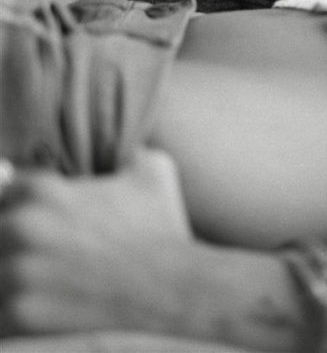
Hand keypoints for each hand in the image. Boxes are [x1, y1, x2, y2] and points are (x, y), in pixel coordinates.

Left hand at [0, 148, 195, 337]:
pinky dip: (11, 313)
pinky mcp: (18, 313)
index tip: (41, 223)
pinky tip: (40, 307)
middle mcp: (22, 226)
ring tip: (42, 281)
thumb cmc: (163, 228)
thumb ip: (124, 150)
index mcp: (43, 190)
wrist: (174, 285)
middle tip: (43, 254)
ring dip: (10, 276)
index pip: (4, 192)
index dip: (20, 206)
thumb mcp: (153, 169)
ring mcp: (16, 272)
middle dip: (12, 243)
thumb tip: (118, 148)